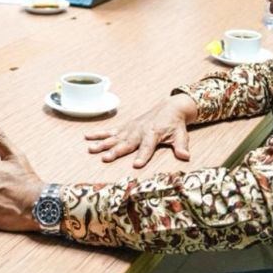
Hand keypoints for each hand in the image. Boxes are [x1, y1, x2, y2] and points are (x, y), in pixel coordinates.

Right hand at [84, 92, 198, 167]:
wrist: (169, 107)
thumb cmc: (175, 124)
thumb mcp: (181, 134)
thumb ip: (181, 145)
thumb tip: (185, 156)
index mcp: (154, 133)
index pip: (148, 146)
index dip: (143, 155)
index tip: (137, 165)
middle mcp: (139, 130)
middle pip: (126, 143)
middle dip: (115, 151)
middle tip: (105, 158)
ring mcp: (130, 128)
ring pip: (114, 137)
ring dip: (102, 143)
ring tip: (91, 149)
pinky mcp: (125, 127)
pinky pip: (110, 131)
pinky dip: (98, 134)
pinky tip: (87, 137)